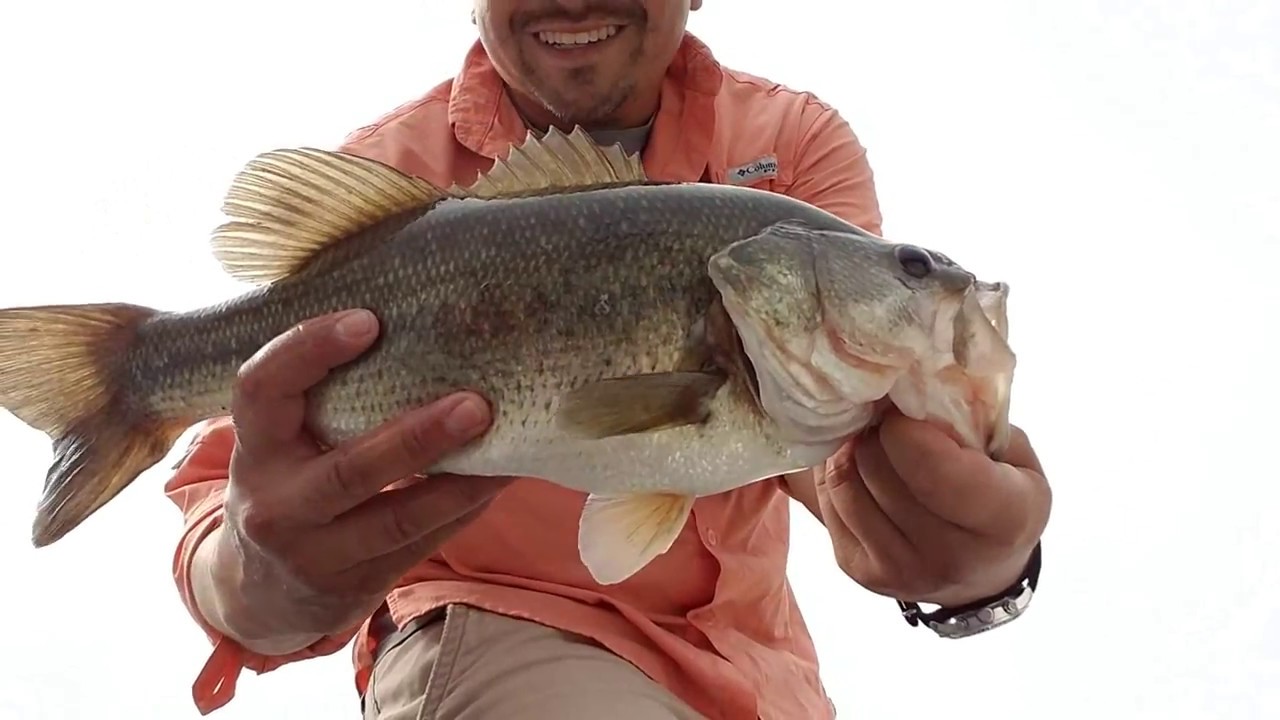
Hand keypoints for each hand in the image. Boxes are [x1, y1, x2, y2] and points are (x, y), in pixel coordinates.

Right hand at [193, 309, 512, 650]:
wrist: (260, 595)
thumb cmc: (288, 484)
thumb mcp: (279, 444)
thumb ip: (319, 397)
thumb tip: (418, 328)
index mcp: (254, 450)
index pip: (261, 391)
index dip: (308, 350)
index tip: (369, 321)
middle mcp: (276, 505)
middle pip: (350, 470)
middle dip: (417, 437)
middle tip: (476, 403)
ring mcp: (315, 553)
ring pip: (397, 518)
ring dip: (460, 482)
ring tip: (507, 446)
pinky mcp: (355, 586)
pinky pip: (420, 544)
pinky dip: (464, 508)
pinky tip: (498, 478)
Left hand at [814, 410, 1049, 607]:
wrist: (983, 572)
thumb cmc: (1002, 497)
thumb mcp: (1014, 456)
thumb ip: (974, 421)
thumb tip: (909, 382)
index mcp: (1003, 520)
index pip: (933, 468)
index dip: (906, 427)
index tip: (904, 408)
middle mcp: (950, 556)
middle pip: (879, 468)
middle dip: (876, 429)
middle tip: (884, 412)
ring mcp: (900, 570)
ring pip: (845, 481)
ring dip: (851, 447)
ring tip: (871, 434)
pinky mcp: (860, 570)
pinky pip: (827, 501)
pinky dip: (836, 472)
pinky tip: (857, 461)